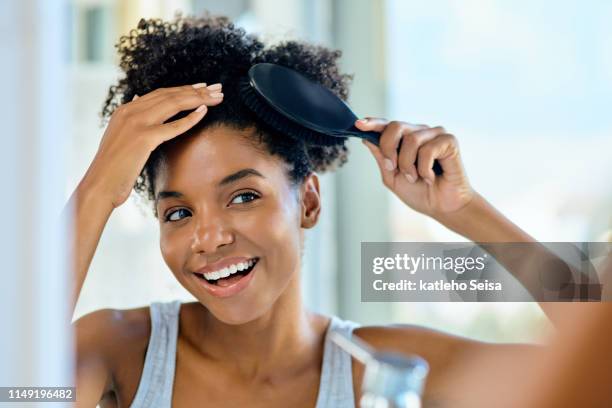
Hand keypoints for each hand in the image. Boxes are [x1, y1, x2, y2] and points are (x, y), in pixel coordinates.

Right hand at [79, 83, 223, 207]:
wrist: (99, 185)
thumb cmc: (113, 167)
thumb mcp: (120, 136)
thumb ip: (131, 118)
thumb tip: (139, 98)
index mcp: (125, 110)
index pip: (160, 93)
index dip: (183, 89)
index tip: (202, 87)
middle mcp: (130, 111)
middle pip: (170, 95)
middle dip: (196, 90)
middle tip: (217, 88)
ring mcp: (136, 123)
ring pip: (173, 104)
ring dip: (199, 99)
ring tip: (217, 96)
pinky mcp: (144, 138)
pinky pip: (173, 126)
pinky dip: (190, 118)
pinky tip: (204, 112)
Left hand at [357, 118, 474, 217]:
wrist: (442, 208)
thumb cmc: (419, 193)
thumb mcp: (392, 177)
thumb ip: (381, 158)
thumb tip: (366, 139)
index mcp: (405, 139)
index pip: (387, 125)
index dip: (373, 123)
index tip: (358, 124)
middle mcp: (420, 132)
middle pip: (396, 126)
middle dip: (389, 148)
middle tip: (392, 168)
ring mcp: (435, 135)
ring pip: (411, 139)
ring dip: (408, 164)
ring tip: (415, 178)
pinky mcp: (449, 141)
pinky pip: (428, 149)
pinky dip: (424, 168)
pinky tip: (431, 178)